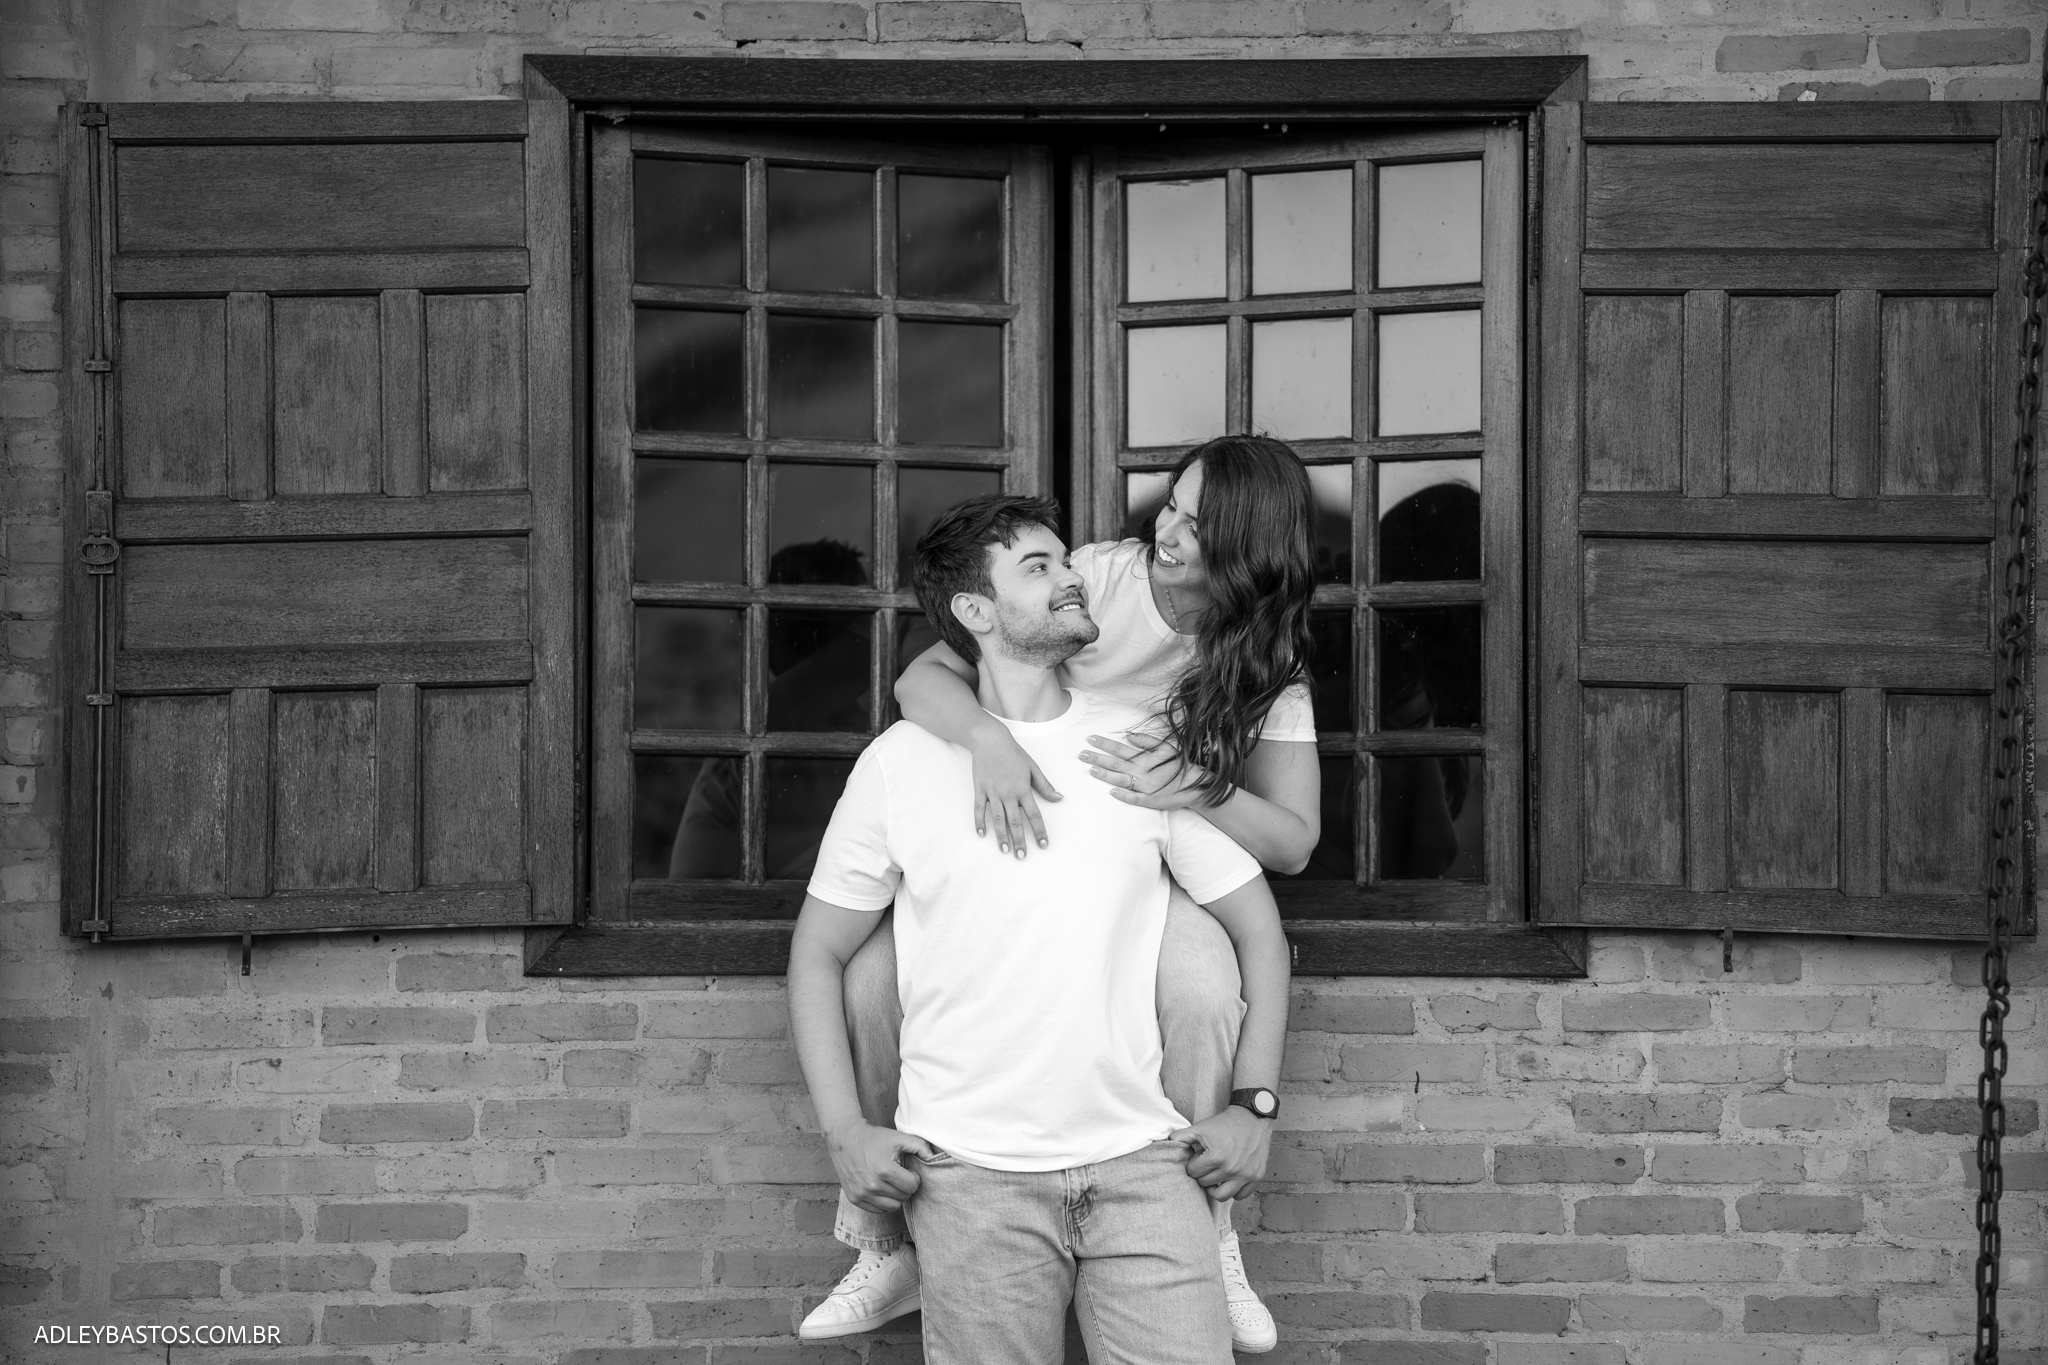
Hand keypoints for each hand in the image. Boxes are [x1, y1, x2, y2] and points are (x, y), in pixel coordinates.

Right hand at [824, 1121, 937, 1214]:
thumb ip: (920, 1146)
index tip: (907, 1170)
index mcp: (885, 1170)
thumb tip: (933, 1158)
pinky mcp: (854, 1199)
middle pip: (903, 1197)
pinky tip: (881, 1188)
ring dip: (895, 1196)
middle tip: (899, 1175)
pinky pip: (878, 1210)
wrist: (845, 1138)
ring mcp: (862, 1194)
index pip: (912, 1186)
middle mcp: (872, 1185)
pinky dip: (883, 1202)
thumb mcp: (898, 1137)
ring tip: (891, 1182)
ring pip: (892, 1207)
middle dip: (905, 1186)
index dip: (913, 1177)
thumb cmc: (874, 1138)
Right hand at [969, 725, 1060, 856]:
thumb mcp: (1033, 767)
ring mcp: (992, 793)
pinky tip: (981, 834)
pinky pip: (979, 809)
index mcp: (1023, 789)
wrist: (989, 740)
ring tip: (1005, 851)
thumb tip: (1059, 798)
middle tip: (1022, 856)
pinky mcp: (980, 790)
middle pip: (1015, 822)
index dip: (1039, 831)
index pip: (1034, 815)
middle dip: (1019, 841)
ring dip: (1001, 836)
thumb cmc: (1013, 753)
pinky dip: (979, 822)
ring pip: (997, 819)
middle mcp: (1008, 794)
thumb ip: (1045, 785)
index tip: (1043, 845)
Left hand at [1081, 732, 1208, 810]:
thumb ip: (1147, 741)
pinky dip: (1123, 796)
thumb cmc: (1180, 764)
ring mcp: (1146, 788)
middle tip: (1081, 754)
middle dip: (1097, 758)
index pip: (1120, 749)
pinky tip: (1111, 792)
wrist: (1197, 785)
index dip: (1104, 744)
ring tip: (1090, 770)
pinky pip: (1134, 799)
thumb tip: (1129, 735)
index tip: (1090, 738)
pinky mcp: (1151, 801)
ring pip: (1121, 780)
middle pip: (1116, 763)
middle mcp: (1144, 772)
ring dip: (1105, 775)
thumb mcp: (1167, 747)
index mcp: (1146, 758)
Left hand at [1170, 1106, 1271, 1201]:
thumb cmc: (1224, 1123)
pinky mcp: (1257, 1177)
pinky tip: (1230, 1179)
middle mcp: (1231, 1169)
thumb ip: (1180, 1137)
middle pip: (1205, 1184)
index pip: (1193, 1173)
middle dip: (1203, 1174)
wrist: (1252, 1117)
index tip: (1199, 1157)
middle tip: (1207, 1164)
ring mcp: (1245, 1175)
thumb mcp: (1200, 1127)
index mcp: (1215, 1157)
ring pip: (1221, 1196)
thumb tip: (1165, 1145)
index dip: (1193, 1164)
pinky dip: (1234, 1190)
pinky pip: (1240, 1196)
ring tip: (1215, 1176)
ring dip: (1215, 1187)